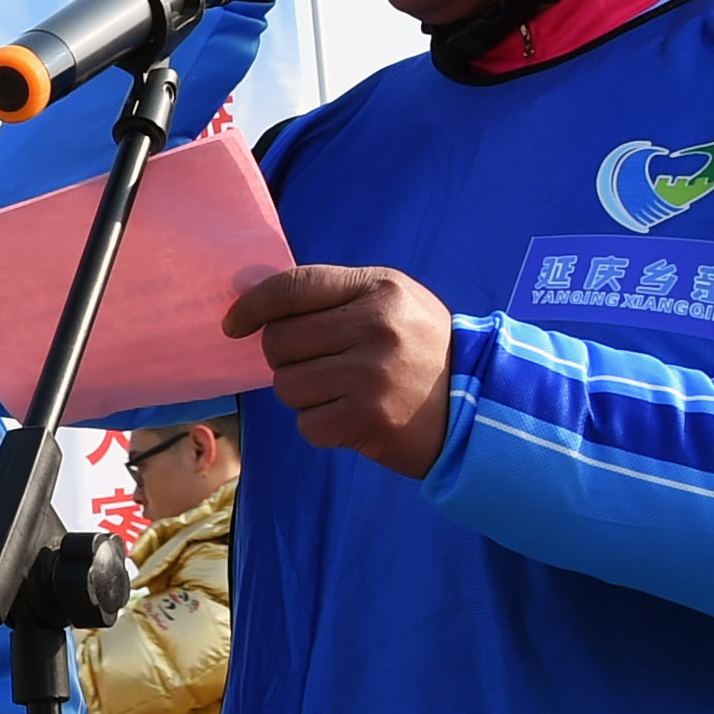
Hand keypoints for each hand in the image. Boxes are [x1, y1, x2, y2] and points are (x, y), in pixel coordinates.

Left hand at [221, 265, 455, 477]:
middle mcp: (375, 328)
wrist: (478, 406)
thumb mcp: (391, 304)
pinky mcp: (366, 419)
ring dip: (303, 394)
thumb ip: (334, 298)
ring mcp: (371, 376)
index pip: (295, 287)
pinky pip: (306, 423)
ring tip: (340, 392)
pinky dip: (320, 425)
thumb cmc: (420, 350)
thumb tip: (257, 304)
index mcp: (379, 289)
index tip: (234, 323)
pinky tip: (350, 417)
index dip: (253, 305)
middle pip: (280, 341)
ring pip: (286, 385)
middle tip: (315, 365)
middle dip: (284, 358)